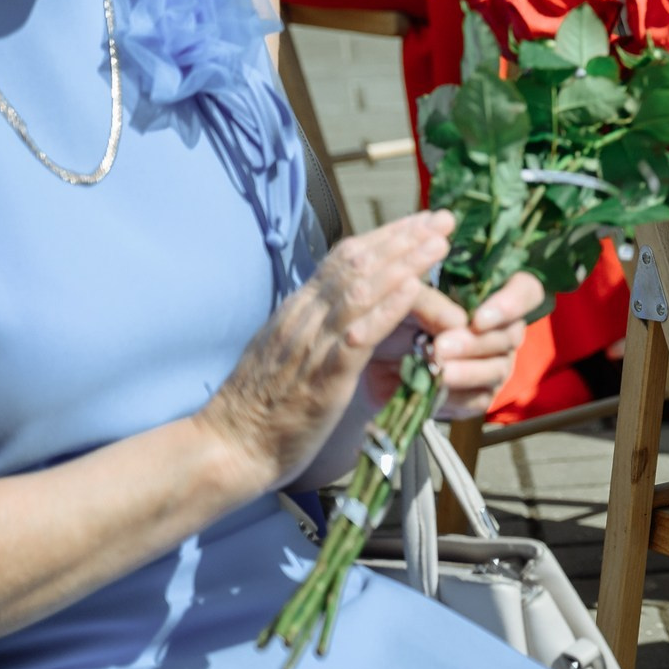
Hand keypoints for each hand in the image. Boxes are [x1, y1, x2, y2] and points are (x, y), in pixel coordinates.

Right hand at [196, 212, 454, 493]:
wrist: (225, 450)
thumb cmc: (257, 410)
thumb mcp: (283, 353)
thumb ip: (310, 327)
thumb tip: (340, 308)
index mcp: (296, 312)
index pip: (342, 259)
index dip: (384, 237)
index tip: (419, 221)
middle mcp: (303, 319)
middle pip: (357, 265)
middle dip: (403, 238)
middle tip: (443, 219)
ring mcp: (312, 346)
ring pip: (361, 291)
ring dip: (404, 264)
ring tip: (439, 244)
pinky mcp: (324, 378)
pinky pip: (359, 335)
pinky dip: (388, 308)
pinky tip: (413, 290)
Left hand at [371, 271, 544, 418]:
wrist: (370, 360)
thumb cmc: (397, 319)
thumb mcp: (406, 301)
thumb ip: (429, 301)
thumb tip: (457, 321)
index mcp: (491, 296)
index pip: (526, 291)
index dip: (512, 303)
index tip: (479, 318)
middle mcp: (501, 330)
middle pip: (510, 335)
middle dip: (475, 342)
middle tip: (441, 346)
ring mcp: (494, 364)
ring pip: (498, 369)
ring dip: (467, 370)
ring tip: (437, 370)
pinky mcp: (478, 396)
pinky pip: (479, 398)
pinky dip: (456, 395)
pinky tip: (434, 389)